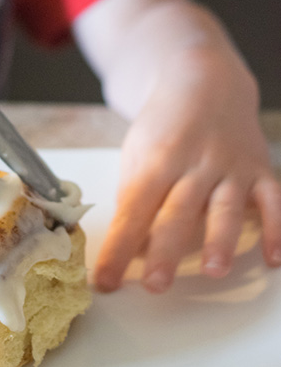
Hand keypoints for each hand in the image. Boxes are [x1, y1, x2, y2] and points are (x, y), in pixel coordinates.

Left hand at [93, 49, 280, 292]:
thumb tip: (125, 245)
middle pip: (177, 212)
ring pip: (225, 206)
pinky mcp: (258, 168)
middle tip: (154, 285)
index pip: (132, 211)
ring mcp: (229, 165)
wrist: (203, 81)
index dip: (118, 248)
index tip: (104, 279)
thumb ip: (135, 196)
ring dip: (221, 239)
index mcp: (156, 160)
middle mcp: (194, 163)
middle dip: (166, 251)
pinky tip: (274, 259)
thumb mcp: (137, 153)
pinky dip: (277, 230)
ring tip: (214, 270)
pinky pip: (272, 200)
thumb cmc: (164, 126)